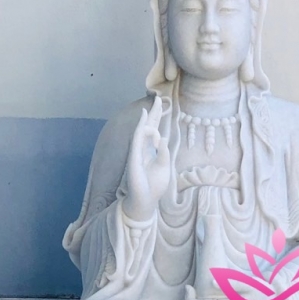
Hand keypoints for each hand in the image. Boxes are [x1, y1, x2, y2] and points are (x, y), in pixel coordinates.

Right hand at [123, 96, 170, 222]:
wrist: (145, 201)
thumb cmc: (154, 186)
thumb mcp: (164, 167)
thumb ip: (163, 152)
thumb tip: (162, 137)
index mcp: (151, 151)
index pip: (154, 131)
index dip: (158, 119)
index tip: (162, 105)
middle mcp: (144, 149)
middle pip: (149, 127)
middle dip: (154, 113)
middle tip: (158, 98)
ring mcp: (138, 151)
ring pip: (143, 129)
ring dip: (151, 117)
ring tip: (156, 104)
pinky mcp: (134, 156)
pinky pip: (137, 138)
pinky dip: (140, 126)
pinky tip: (144, 116)